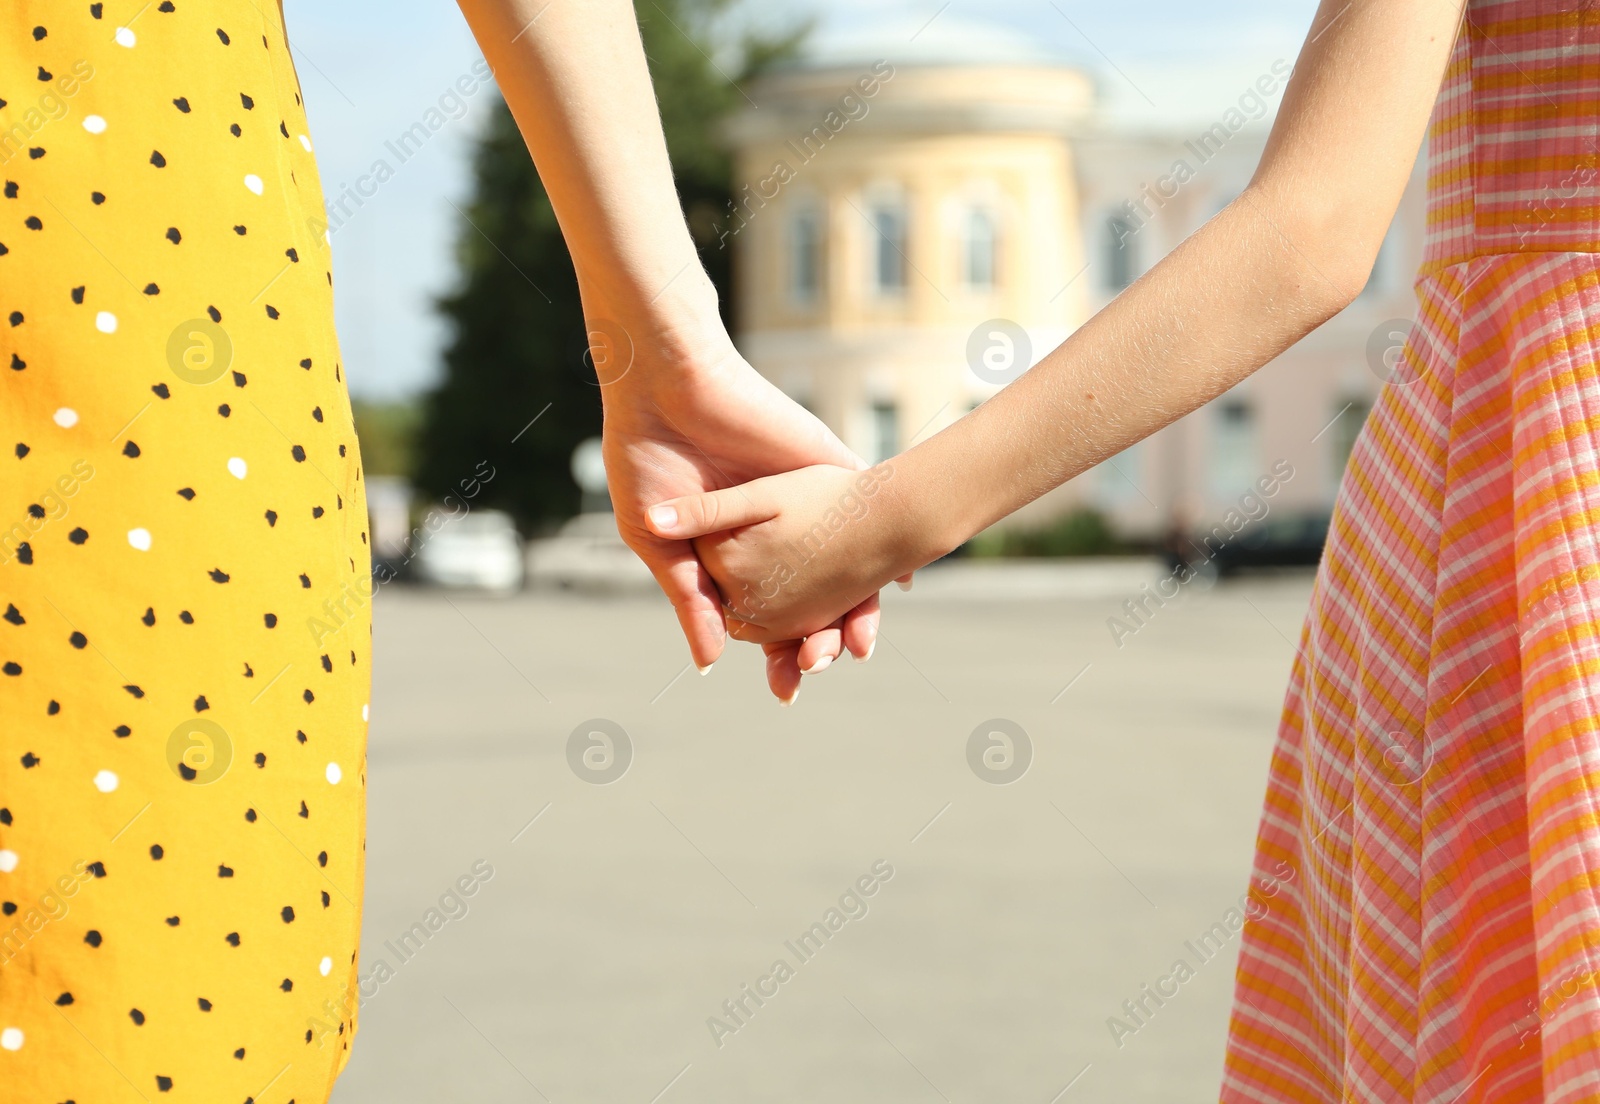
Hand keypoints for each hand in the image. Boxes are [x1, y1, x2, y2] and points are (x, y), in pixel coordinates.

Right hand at [598, 322, 881, 700]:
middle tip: (820, 670)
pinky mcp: (825, 466)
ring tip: (856, 646)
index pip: (767, 612)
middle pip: (812, 599)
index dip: (778, 650)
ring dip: (854, 609)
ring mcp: (803, 500)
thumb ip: (692, 600)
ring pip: (844, 566)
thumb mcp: (660, 541)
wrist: (665, 385)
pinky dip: (885, 546)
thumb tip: (712, 662)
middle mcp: (773, 531)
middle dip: (819, 639)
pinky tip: (896, 583)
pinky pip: (866, 509)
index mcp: (730, 551)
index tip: (787, 687)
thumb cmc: (648, 460)